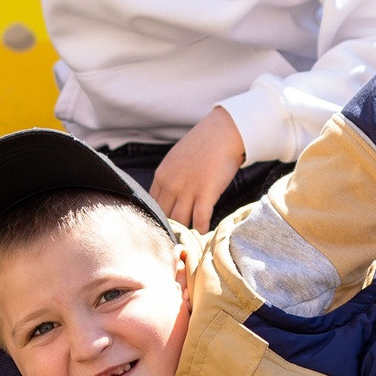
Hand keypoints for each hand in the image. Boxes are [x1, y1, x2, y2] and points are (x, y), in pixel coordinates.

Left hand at [150, 108, 247, 233]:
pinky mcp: (206, 194)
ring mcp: (188, 190)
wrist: (224, 133)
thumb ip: (171, 177)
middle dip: (169, 229)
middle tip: (175, 241)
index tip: (164, 227)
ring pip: (180, 221)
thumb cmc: (204, 144)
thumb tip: (171, 194)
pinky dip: (201, 230)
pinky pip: (200, 220)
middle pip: (164, 216)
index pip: (152, 205)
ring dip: (184, 232)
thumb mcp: (177, 159)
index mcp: (162, 175)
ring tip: (188, 242)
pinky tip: (203, 234)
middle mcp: (171, 184)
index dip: (158, 218)